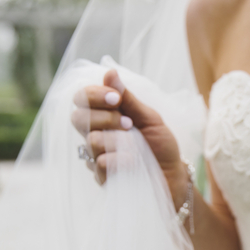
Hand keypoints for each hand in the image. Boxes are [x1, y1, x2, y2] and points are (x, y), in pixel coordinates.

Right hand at [71, 69, 188, 202]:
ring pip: (90, 140)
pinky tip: (133, 161)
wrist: (172, 176)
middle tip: (128, 124)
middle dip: (104, 117)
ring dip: (115, 139)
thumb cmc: (161, 146)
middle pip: (77, 118)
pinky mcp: (102, 176)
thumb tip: (109, 72)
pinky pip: (100, 163)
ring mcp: (96, 156)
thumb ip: (128, 99)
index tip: (115, 98)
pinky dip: (120, 159)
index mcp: (104, 116)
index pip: (82, 99)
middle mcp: (96, 134)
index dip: (94, 95)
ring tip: (135, 145)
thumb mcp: (149, 118)